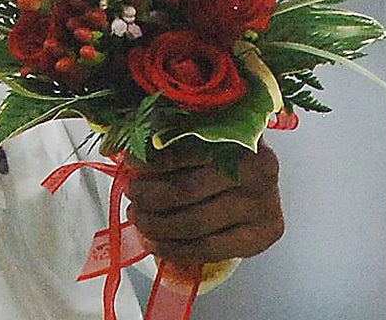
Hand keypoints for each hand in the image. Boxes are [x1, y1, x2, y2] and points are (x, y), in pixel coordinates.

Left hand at [124, 141, 283, 266]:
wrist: (261, 181)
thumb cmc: (225, 154)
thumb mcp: (202, 136)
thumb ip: (171, 138)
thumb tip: (121, 152)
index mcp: (240, 137)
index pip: (184, 153)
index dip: (151, 162)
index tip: (129, 165)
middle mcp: (258, 171)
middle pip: (186, 190)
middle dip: (149, 197)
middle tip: (131, 198)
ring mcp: (264, 205)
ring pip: (195, 224)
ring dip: (157, 226)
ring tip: (139, 221)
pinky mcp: (263, 235)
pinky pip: (210, 249)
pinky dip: (177, 250)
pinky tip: (156, 245)